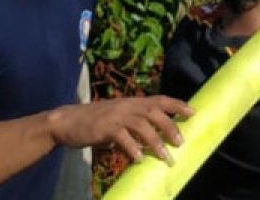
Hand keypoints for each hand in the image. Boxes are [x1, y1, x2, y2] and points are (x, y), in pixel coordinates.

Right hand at [49, 96, 192, 164]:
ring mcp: (115, 116)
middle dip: (170, 126)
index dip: (177, 104)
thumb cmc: (96, 122)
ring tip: (164, 156)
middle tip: (181, 142)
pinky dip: (133, 148)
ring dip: (155, 141)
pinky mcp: (104, 128)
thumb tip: (153, 142)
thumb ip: (135, 126)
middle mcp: (127, 106)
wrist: (67, 122)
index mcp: (132, 102)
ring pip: (141, 125)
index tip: (193, 112)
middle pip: (154, 111)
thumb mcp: (118, 118)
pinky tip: (139, 159)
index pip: (159, 99)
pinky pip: (122, 138)